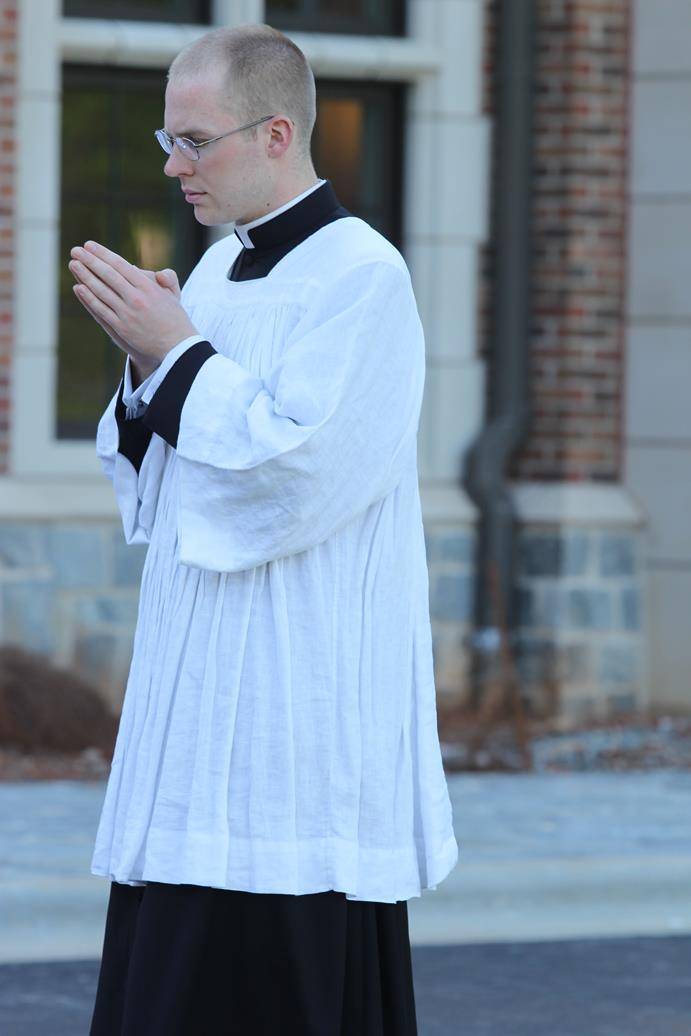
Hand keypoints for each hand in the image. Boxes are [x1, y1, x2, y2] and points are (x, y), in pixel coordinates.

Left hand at [68, 241, 197, 364]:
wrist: (177, 348)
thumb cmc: (175, 320)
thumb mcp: (175, 295)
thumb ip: (167, 278)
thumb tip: (153, 271)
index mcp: (149, 288)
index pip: (121, 265)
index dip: (103, 254)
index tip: (90, 245)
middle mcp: (136, 299)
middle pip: (108, 275)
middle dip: (90, 261)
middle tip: (76, 250)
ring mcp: (127, 314)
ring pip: (101, 291)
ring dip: (85, 276)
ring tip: (73, 264)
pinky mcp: (121, 329)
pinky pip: (101, 311)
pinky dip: (88, 299)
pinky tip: (79, 287)